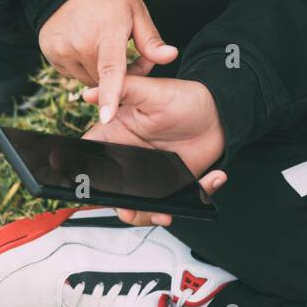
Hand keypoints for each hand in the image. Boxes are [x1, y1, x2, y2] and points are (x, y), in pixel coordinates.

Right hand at [38, 0, 178, 123]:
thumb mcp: (137, 13)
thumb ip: (151, 41)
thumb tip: (171, 56)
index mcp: (107, 33)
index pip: (110, 71)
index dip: (110, 96)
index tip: (106, 118)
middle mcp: (80, 43)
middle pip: (103, 80)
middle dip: (117, 76)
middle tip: (126, 54)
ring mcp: (61, 48)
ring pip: (86, 78)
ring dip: (97, 72)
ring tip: (102, 45)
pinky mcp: (49, 51)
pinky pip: (70, 71)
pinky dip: (80, 65)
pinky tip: (84, 44)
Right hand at [82, 72, 226, 224]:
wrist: (218, 110)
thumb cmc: (182, 97)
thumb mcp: (151, 91)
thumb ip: (123, 91)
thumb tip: (90, 94)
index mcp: (116, 138)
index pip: (92, 163)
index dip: (88, 180)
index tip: (91, 190)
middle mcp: (130, 160)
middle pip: (114, 193)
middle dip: (122, 208)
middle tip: (131, 211)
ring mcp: (152, 176)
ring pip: (142, 206)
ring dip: (151, 214)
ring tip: (165, 214)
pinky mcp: (176, 183)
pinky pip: (178, 201)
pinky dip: (196, 196)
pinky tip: (212, 178)